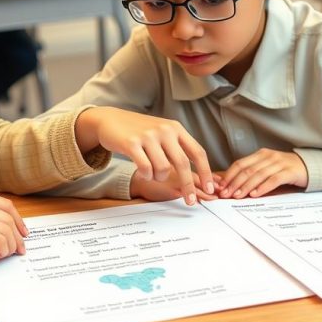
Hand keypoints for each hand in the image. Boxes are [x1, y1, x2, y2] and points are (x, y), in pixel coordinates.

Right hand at [0, 187, 27, 264]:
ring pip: (6, 231)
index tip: (22, 232)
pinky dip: (3, 251)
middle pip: (8, 218)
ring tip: (5, 255)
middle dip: (18, 236)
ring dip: (11, 246)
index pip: (5, 204)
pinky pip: (0, 242)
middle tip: (20, 249)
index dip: (17, 219)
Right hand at [76, 107, 215, 204]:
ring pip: (163, 169)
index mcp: (175, 128)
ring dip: (159, 178)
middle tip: (190, 201)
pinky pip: (146, 168)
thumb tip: (197, 175)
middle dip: (188, 186)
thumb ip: (177, 148)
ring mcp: (148, 136)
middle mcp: (164, 130)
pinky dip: (147, 176)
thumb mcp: (162, 133)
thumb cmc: (138, 131)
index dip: (206, 172)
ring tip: (152, 173)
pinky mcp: (131, 143)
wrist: (110, 120)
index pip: (197, 152)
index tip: (211, 188)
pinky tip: (143, 172)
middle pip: (183, 164)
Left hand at [218, 149, 308, 198]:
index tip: (220, 187)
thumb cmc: (284, 169)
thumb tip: (230, 184)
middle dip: (234, 183)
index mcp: (260, 154)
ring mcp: (279, 163)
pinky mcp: (289, 172)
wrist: (309, 167)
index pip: (240, 164)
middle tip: (225, 194)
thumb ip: (251, 173)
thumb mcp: (266, 167)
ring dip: (245, 186)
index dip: (229, 176)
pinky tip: (255, 194)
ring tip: (237, 196)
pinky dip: (263, 187)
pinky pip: (273, 180)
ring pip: (258, 175)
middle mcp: (268, 157)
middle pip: (247, 170)